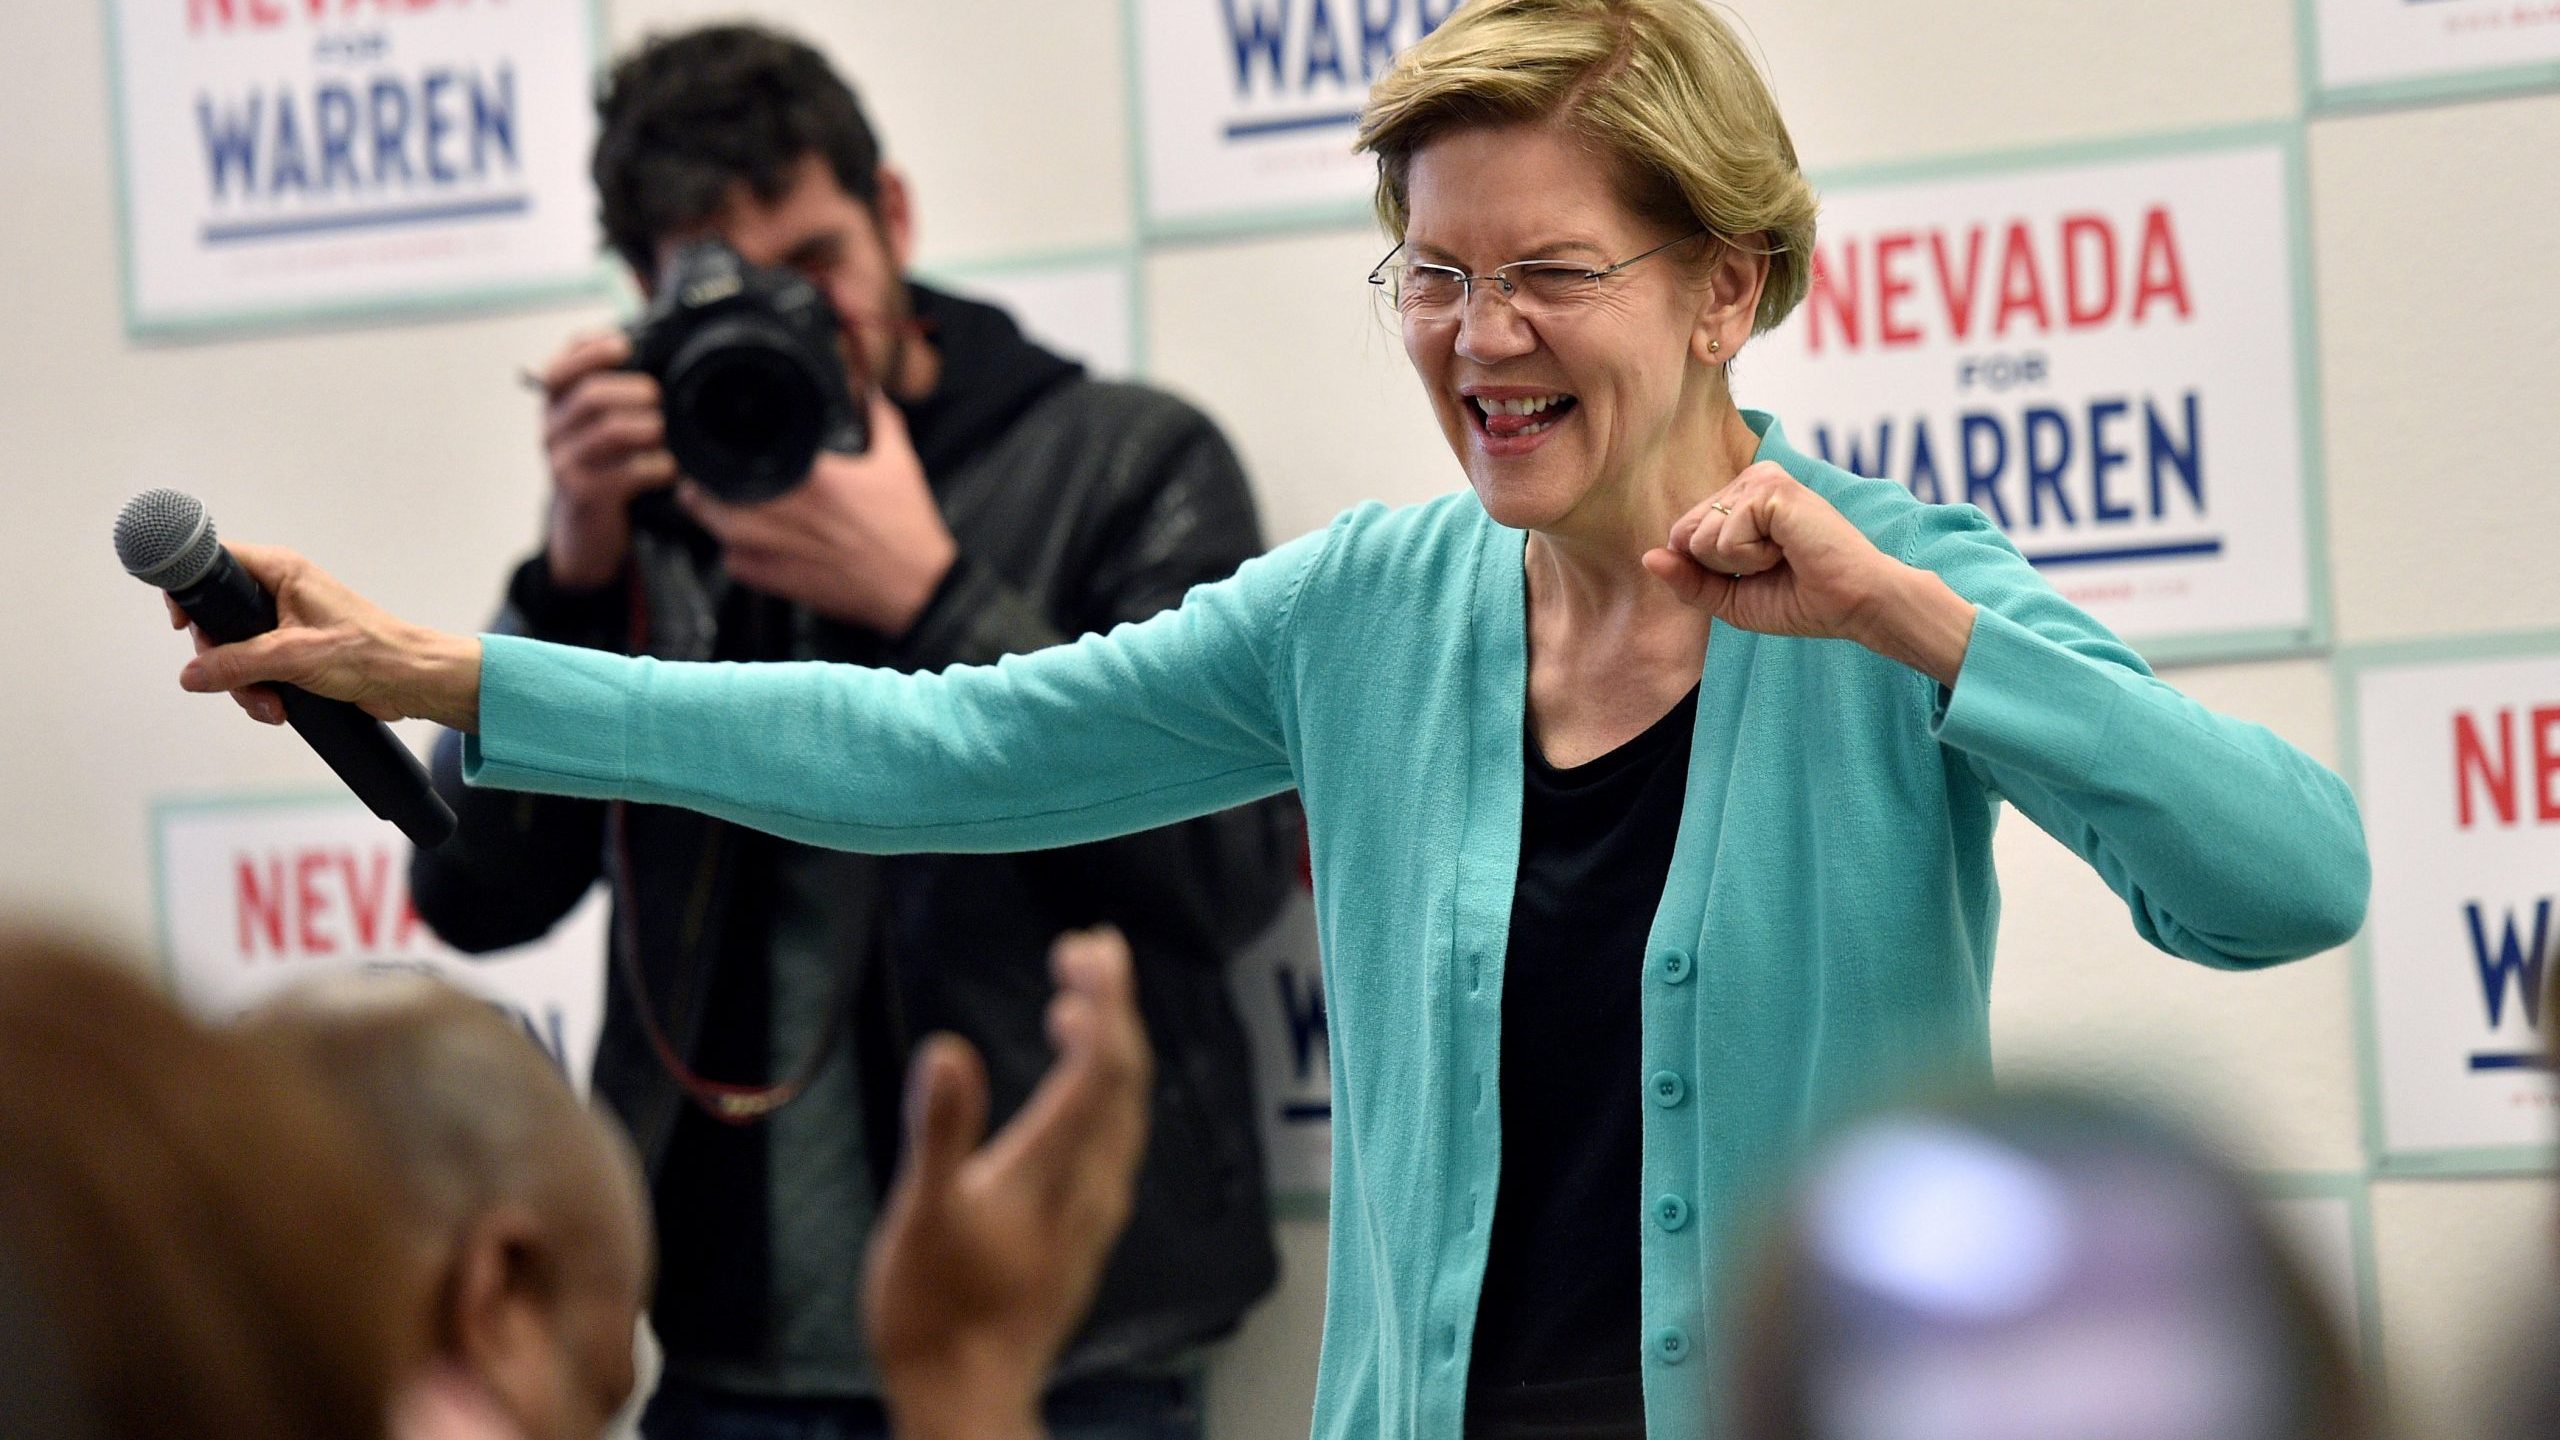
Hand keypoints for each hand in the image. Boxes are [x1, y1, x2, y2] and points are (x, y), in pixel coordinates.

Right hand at [171, 544, 482, 731]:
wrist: (410, 680)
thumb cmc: (370, 651)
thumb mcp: (292, 656)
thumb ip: (237, 664)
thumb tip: (193, 673)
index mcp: (281, 571)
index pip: (214, 563)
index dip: (191, 592)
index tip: (184, 624)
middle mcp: (280, 590)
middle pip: (218, 619)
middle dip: (224, 660)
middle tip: (239, 680)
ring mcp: (285, 622)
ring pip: (236, 651)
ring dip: (246, 684)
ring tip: (271, 704)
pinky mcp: (295, 650)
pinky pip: (258, 669)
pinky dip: (263, 691)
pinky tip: (280, 707)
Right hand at [538, 332, 677, 590]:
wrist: (583, 526)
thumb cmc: (601, 465)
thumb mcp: (596, 426)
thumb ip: (609, 391)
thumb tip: (647, 348)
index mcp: (554, 407)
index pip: (559, 367)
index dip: (589, 350)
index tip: (624, 345)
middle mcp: (552, 431)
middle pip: (591, 396)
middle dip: (633, 391)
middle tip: (656, 398)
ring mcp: (564, 463)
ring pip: (609, 431)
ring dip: (647, 427)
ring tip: (661, 432)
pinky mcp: (583, 493)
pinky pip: (625, 472)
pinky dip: (655, 466)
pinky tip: (667, 468)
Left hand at [676, 392, 956, 636]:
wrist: (915, 588)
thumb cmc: (906, 530)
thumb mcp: (898, 464)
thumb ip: (880, 419)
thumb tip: (868, 389)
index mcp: (811, 479)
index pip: (743, 452)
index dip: (723, 445)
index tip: (728, 442)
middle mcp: (785, 513)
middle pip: (712, 491)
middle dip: (706, 481)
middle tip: (712, 474)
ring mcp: (773, 549)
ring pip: (715, 526)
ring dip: (713, 514)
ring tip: (725, 505)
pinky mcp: (774, 581)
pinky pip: (733, 564)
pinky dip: (734, 553)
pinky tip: (752, 544)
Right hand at [864, 928, 1152, 1439]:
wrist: (966, 1400)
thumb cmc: (934, 1312)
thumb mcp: (922, 1215)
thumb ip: (941, 1130)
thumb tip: (950, 1047)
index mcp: (1054, 1168)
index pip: (1103, 1065)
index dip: (1104, 1000)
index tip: (1089, 948)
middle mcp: (1091, 1184)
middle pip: (1125, 1079)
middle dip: (1113, 1008)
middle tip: (1088, 951)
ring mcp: (1094, 1211)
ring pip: (1125, 1112)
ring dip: (1111, 1049)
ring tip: (1078, 1004)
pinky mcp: (1084, 1234)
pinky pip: (1113, 1142)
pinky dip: (1101, 1095)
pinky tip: (1075, 1095)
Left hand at [1642, 461, 1976, 684]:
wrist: (1853, 604)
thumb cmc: (1802, 600)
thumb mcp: (1730, 599)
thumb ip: (1688, 580)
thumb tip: (1647, 557)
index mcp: (1740, 499)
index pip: (1683, 536)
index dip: (1709, 570)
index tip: (1760, 573)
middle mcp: (1748, 480)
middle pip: (1684, 534)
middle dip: (1720, 566)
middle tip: (1773, 565)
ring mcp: (1760, 479)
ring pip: (1701, 537)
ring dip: (1739, 564)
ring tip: (1783, 556)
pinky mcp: (1771, 487)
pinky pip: (1724, 537)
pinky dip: (1751, 558)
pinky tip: (1788, 549)